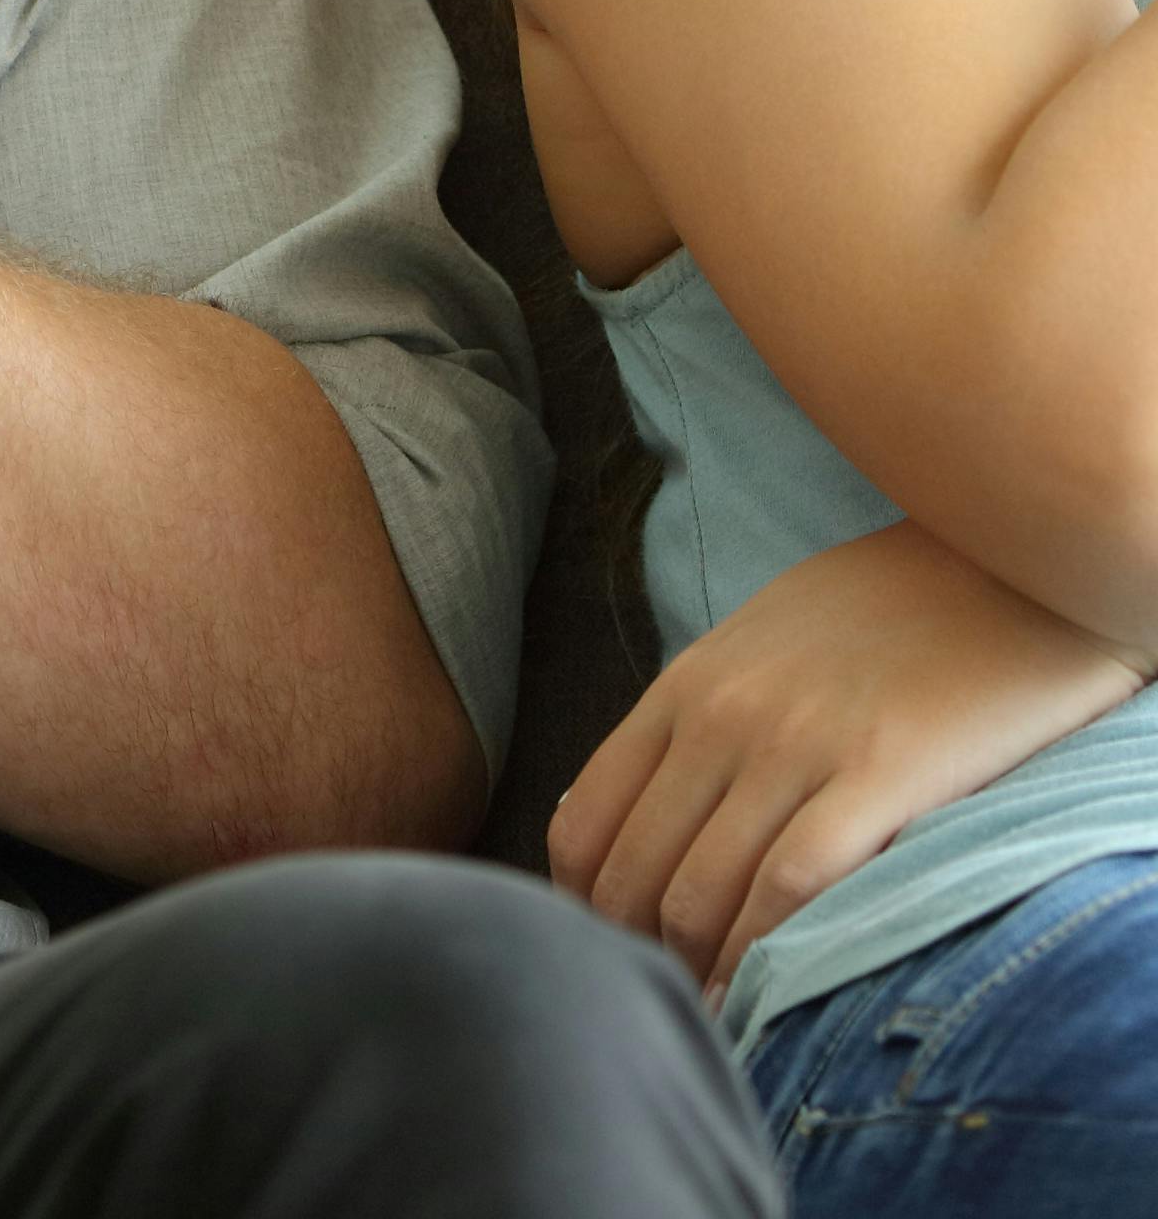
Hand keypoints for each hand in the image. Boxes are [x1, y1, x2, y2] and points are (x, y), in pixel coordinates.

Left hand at [553, 516, 1154, 998]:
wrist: (1000, 561)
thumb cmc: (883, 612)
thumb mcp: (759, 645)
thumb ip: (701, 715)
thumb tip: (645, 798)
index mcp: (684, 690)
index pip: (586, 819)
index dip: (582, 904)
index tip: (606, 950)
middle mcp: (720, 720)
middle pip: (633, 871)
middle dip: (633, 949)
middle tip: (662, 1001)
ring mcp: (795, 748)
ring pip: (700, 892)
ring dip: (698, 971)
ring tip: (716, 1020)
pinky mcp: (878, 777)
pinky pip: (790, 886)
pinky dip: (765, 955)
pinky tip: (770, 996)